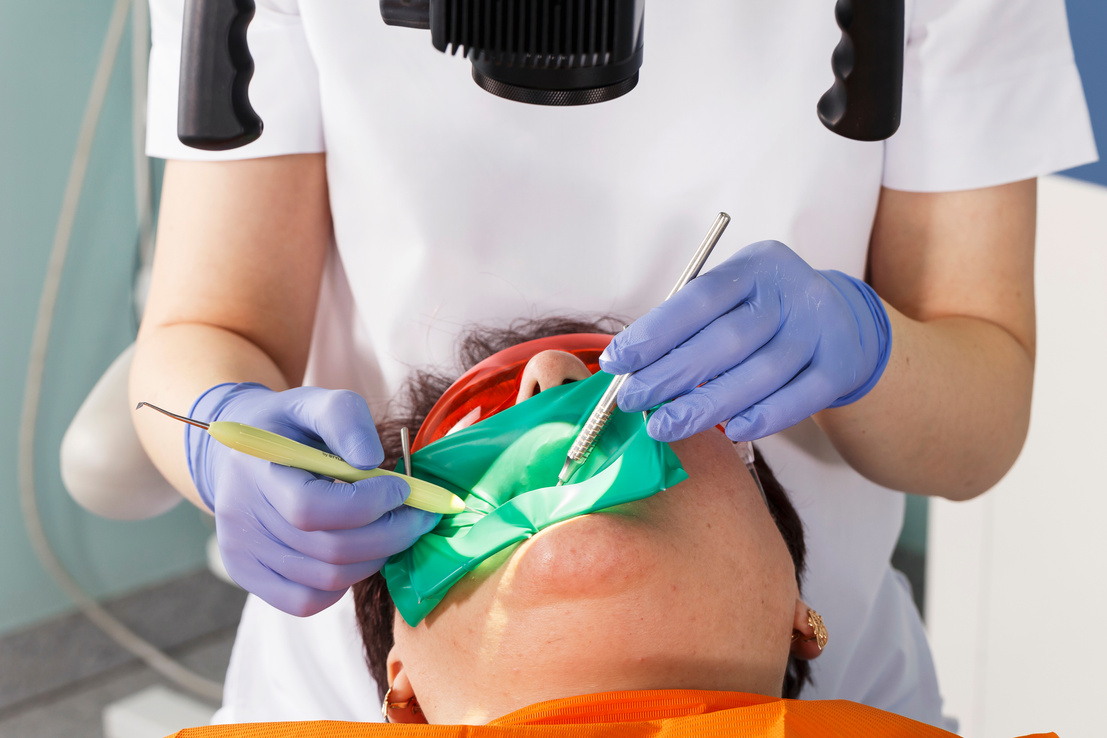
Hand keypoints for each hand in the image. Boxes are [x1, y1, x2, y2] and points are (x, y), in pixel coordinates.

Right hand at [187, 383, 438, 615]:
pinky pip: (306, 601)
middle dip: (391, 534)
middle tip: (421, 515)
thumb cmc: (289, 426)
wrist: (239, 453)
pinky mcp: (248, 576)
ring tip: (396, 529)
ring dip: (376, 557)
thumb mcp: (315, 402)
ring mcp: (241, 553)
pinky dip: (344, 584)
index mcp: (256, 469)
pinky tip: (359, 552)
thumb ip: (344, 418)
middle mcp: (241, 518)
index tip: (403, 488)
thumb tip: (370, 460)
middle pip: (329, 550)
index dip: (368, 504)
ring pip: (326, 580)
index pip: (313, 508)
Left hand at [600, 240, 891, 442]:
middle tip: (631, 400)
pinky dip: (763, 417)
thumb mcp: (734, 297)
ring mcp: (821, 329)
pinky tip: (728, 431)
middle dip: (671, 374)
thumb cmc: (764, 312)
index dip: (655, 332)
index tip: (617, 361)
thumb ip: (692, 324)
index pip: (700, 298)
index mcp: (758, 266)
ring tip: (663, 426)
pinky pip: (799, 399)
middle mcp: (793, 293)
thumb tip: (633, 367)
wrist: (842, 320)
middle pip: (727, 339)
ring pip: (760, 374)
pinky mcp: (841, 366)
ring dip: (706, 405)